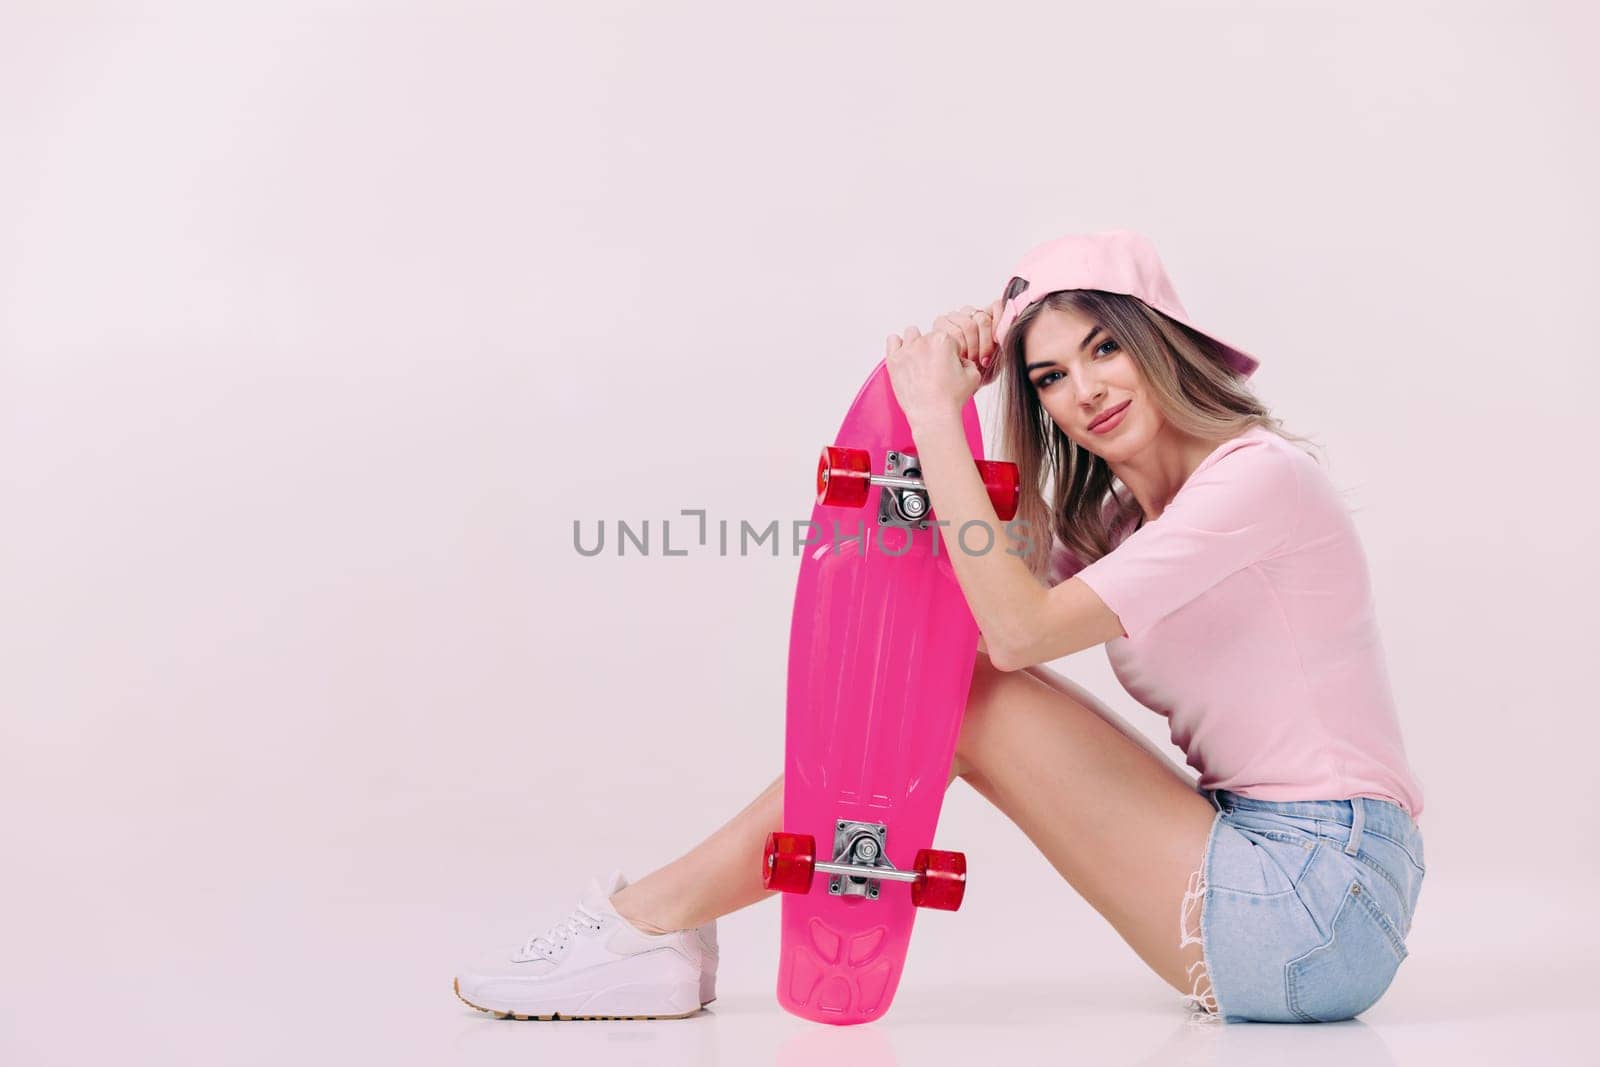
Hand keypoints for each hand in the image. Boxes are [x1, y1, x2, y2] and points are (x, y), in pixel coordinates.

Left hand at [885, 299, 1002, 430]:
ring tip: (920, 362)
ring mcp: (907, 350)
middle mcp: (924, 341)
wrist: (933, 415)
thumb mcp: (973, 376)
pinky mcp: (894, 360)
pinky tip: (905, 358)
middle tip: (935, 369)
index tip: (949, 367)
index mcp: (944, 340)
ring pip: (912, 334)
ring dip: (916, 344)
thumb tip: (958, 360)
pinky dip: (898, 346)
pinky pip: (892, 341)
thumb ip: (968, 361)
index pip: (949, 339)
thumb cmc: (951, 398)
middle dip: (934, 350)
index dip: (951, 354)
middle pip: (930, 337)